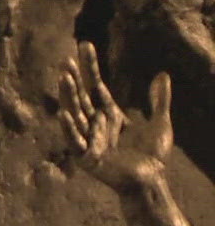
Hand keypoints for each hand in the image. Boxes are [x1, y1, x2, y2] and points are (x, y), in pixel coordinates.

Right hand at [59, 40, 172, 194]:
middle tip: (66, 60)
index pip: (97, 86)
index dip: (91, 67)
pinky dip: (69, 127)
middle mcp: (96, 124)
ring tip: (64, 78)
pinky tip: (64, 113)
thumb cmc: (152, 155)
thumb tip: (162, 75)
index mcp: (110, 114)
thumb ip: (159, 100)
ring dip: (69, 96)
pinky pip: (75, 140)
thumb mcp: (160, 122)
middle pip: (82, 97)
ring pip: (76, 113)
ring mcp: (89, 140)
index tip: (84, 46)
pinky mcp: (87, 157)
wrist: (150, 179)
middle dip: (75, 79)